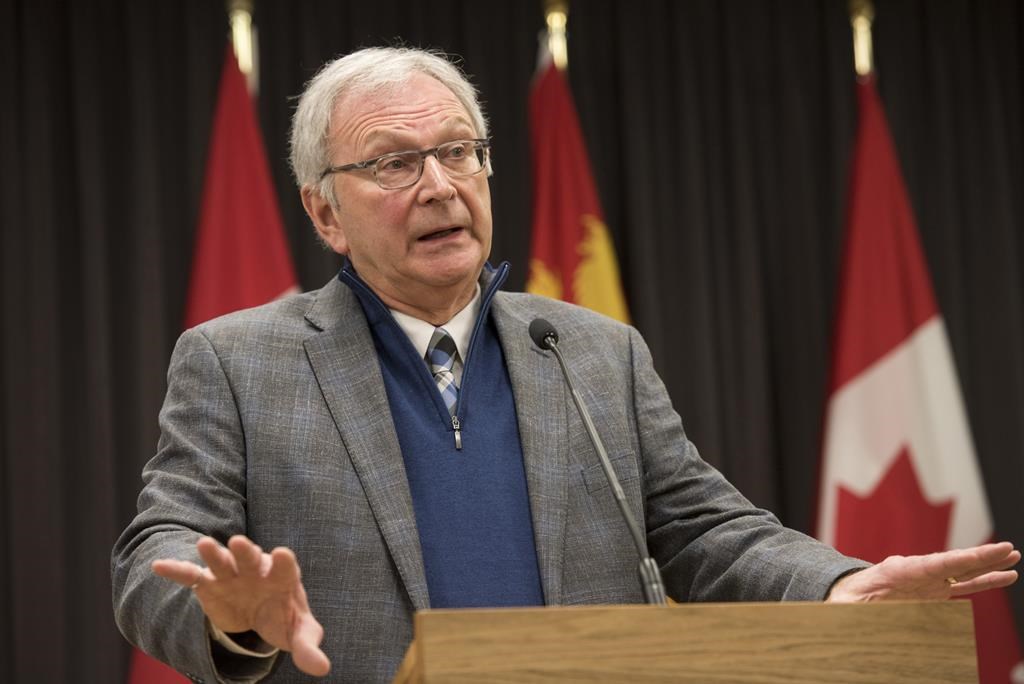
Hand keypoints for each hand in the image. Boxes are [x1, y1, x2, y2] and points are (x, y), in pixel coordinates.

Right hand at [152, 535, 330, 676]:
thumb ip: (308, 647)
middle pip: (251, 558)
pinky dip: (177, 570)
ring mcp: (231, 575)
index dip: (283, 562)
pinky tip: (160, 566)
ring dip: (214, 554)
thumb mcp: (299, 633)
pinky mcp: (209, 585)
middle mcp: (256, 570)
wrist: (260, 615)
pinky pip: (191, 576)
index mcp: (282, 577)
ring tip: (203, 545)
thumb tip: (322, 668)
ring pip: (222, 561)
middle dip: (246, 552)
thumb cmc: (283, 617)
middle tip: (240, 543)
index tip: (283, 554)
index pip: (285, 567)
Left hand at [826, 541, 1019, 602]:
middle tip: (1009, 548)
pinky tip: (1004, 577)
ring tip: (1013, 559)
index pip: (936, 564)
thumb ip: (844, 609)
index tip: (983, 553)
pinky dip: (984, 581)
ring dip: (989, 566)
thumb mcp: (842, 604)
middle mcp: (919, 572)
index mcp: (900, 570)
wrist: (849, 592)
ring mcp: (929, 580)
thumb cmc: (846, 598)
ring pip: (964, 572)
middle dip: (981, 557)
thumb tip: (836, 615)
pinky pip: (964, 584)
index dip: (961, 560)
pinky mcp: (935, 590)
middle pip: (955, 563)